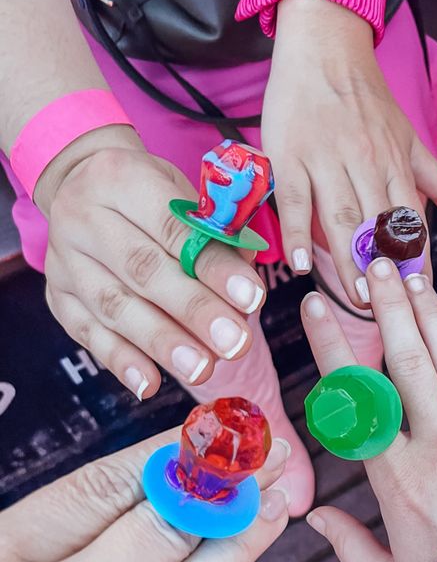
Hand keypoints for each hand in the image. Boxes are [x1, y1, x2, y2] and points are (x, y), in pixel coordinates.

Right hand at [36, 125, 266, 399]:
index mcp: (120, 178)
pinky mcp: (59, 297)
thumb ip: (215, 235)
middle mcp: (83, 217)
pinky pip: (88, 334)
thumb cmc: (148, 195)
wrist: (80, 184)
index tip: (253, 299)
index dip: (214, 267)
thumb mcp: (183, 193)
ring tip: (203, 369)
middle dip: (194, 312)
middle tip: (235, 344)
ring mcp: (65, 261)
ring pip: (115, 307)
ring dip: (162, 343)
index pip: (173, 228)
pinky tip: (149, 384)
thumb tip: (247, 290)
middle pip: (143, 271)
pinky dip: (120, 361)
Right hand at [262, 0, 436, 306]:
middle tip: (386, 311)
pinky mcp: (290, 154)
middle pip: (377, 228)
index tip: (420, 296)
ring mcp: (326, 159)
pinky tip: (298, 262)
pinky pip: (295, 198)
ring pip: (341, 217)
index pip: (410, 221)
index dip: (416, 261)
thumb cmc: (365, 97)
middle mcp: (365, 164)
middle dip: (384, 272)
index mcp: (395, 164)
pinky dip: (296, 230)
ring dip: (348, 261)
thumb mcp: (409, 138)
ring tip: (355, 296)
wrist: (325, 46)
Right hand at [300, 257, 436, 561]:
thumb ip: (349, 547)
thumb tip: (312, 520)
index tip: (314, 309)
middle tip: (374, 264)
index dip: (332, 345)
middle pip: (406, 360)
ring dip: (432, 314)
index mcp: (398, 480)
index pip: (356, 395)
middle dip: (387, 306)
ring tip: (415, 276)